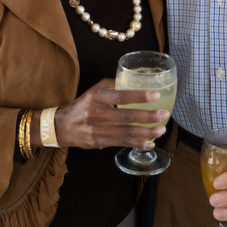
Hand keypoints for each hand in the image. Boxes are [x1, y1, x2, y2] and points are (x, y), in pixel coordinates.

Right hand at [51, 78, 168, 149]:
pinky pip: (121, 143)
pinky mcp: (99, 142)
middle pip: (125, 116)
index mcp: (96, 96)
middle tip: (163, 115)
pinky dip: (136, 144)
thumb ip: (113, 86)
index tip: (155, 95)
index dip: (138, 96)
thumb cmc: (83, 105)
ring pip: (125, 132)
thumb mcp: (94, 90)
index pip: (120, 96)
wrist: (62, 126)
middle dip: (147, 117)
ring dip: (146, 133)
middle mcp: (96, 113)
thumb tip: (134, 82)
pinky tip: (149, 143)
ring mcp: (97, 130)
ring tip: (161, 130)